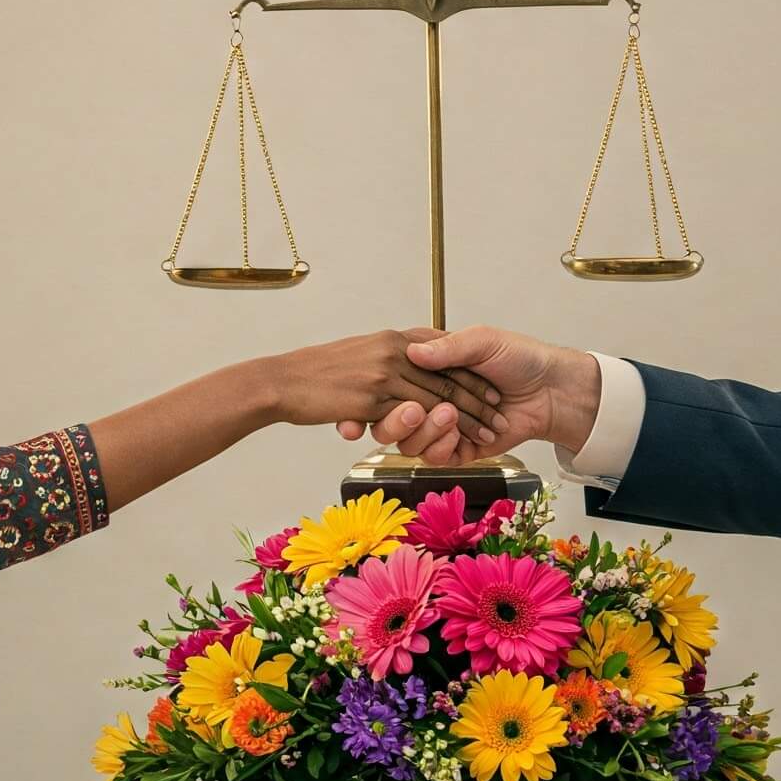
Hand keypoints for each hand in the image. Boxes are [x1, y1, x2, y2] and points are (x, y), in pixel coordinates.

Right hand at [270, 329, 507, 449]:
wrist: (279, 380)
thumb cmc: (313, 372)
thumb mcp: (363, 354)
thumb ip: (392, 354)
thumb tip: (421, 355)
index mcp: (390, 337)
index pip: (440, 348)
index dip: (468, 366)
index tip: (491, 384)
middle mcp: (391, 350)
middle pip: (448, 373)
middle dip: (478, 395)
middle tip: (502, 413)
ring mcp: (383, 375)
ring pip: (437, 396)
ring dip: (466, 417)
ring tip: (488, 431)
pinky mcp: (372, 400)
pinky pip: (413, 416)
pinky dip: (439, 431)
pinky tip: (455, 443)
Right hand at [339, 325, 599, 465]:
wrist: (552, 389)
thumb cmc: (518, 358)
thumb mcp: (482, 341)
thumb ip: (448, 348)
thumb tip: (412, 351)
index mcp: (427, 372)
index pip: (388, 385)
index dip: (371, 395)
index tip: (362, 398)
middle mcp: (429, 400)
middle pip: (388, 422)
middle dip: (394, 421)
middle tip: (413, 410)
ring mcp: (442, 428)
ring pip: (408, 444)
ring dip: (424, 432)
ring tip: (449, 415)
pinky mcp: (458, 450)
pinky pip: (434, 458)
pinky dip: (443, 447)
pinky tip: (459, 434)